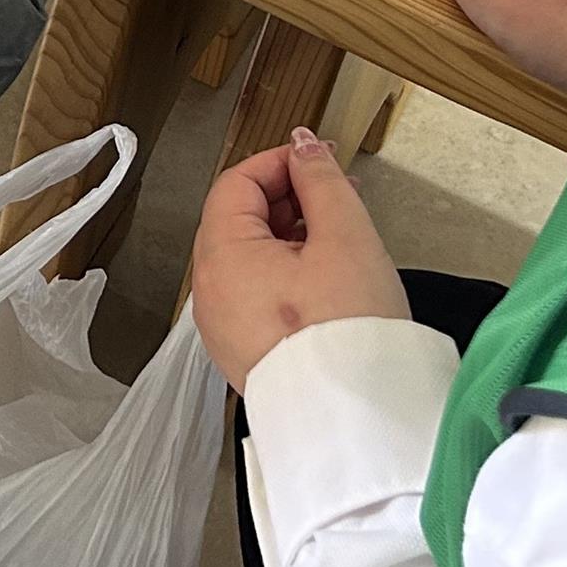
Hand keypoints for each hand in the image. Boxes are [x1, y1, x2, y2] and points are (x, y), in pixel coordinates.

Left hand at [188, 132, 406, 390]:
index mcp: (220, 257)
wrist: (356, 420)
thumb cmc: (347, 334)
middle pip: (237, 220)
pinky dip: (284, 275)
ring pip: (248, 259)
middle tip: (336, 195)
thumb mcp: (345, 237)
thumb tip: (302, 146)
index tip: (319, 159)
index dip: (280, 162)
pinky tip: (326, 280)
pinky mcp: (244, 353)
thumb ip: (321, 181)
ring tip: (340, 238)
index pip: (236, 183)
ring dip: (289, 237)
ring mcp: (223, 327)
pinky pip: (256, 296)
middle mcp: (209, 293)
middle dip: (287, 199)